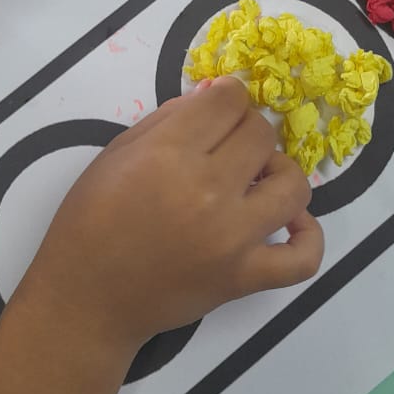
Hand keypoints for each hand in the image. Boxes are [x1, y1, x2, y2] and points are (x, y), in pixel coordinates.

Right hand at [14, 77, 324, 356]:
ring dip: (278, 171)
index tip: (217, 108)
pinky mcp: (243, 277)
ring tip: (255, 179)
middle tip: (225, 145)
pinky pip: (302, 258)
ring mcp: (231, 238)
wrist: (86, 299)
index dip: (225, 96)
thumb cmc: (89, 221)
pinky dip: (307, 236)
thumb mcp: (117, 153)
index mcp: (168, 154)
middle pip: (260, 135)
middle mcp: (206, 191)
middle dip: (245, 129)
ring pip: (292, 185)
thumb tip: (215, 95)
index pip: (228, 101)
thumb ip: (169, 119)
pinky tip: (289, 222)